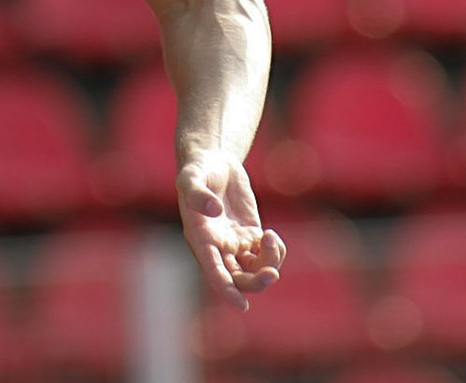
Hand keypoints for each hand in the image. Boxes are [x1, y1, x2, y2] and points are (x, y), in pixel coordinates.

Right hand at [179, 150, 284, 310]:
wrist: (213, 160)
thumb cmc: (197, 169)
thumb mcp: (191, 177)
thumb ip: (198, 193)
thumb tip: (213, 210)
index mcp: (200, 240)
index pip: (214, 272)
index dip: (227, 290)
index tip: (242, 305)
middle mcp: (218, 248)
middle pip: (239, 279)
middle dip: (256, 282)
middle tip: (272, 273)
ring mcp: (235, 243)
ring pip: (255, 271)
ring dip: (268, 264)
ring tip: (270, 238)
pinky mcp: (250, 235)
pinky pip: (265, 255)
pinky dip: (274, 252)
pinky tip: (271, 236)